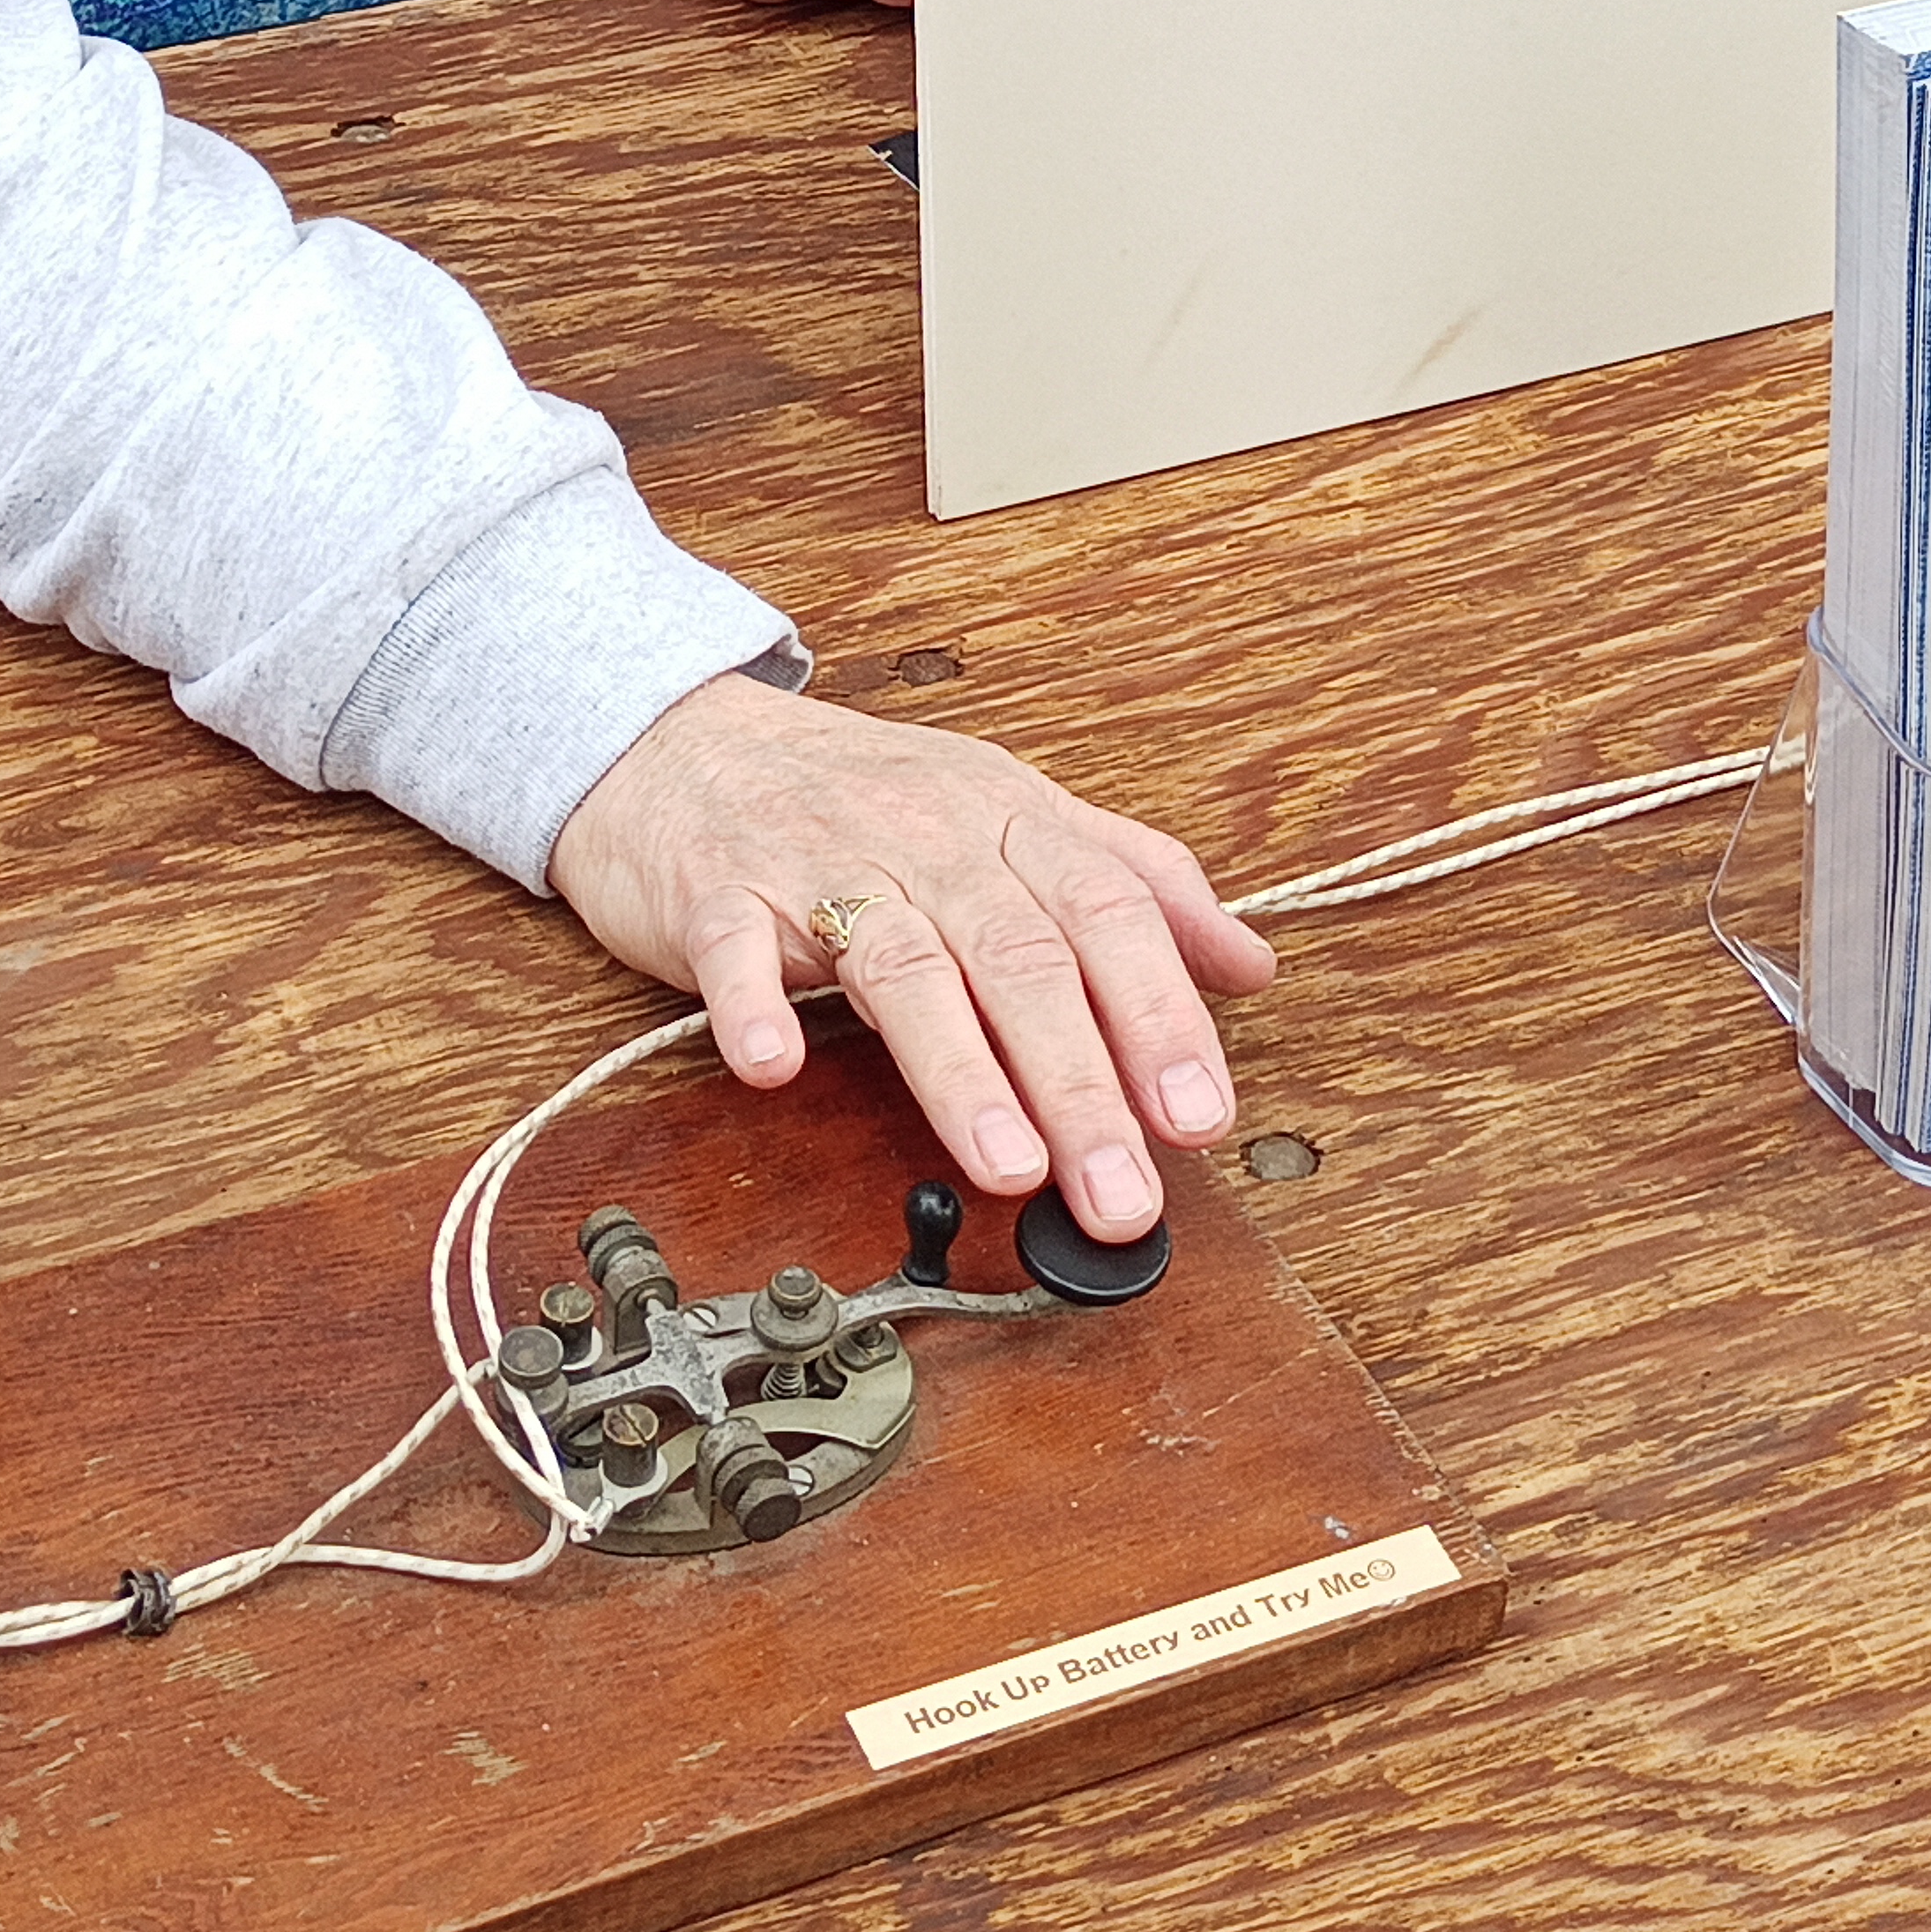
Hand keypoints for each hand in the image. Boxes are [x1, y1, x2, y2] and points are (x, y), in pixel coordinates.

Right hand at [545, 672, 1271, 1239]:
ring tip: (1011, 1165)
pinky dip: (756, 1007)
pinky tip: (777, 1067)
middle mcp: (926, 836)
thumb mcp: (1012, 814)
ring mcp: (818, 862)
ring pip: (903, 966)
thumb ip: (1135, 882)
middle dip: (1082, 1084)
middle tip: (1122, 1190)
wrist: (680, 741)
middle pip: (1020, 958)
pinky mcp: (715, 891)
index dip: (1159, 1014)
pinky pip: (736, 950)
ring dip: (961, 1072)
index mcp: (1006, 819)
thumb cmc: (858, 795)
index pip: (1107, 913)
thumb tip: (1250, 963)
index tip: (1200, 1114)